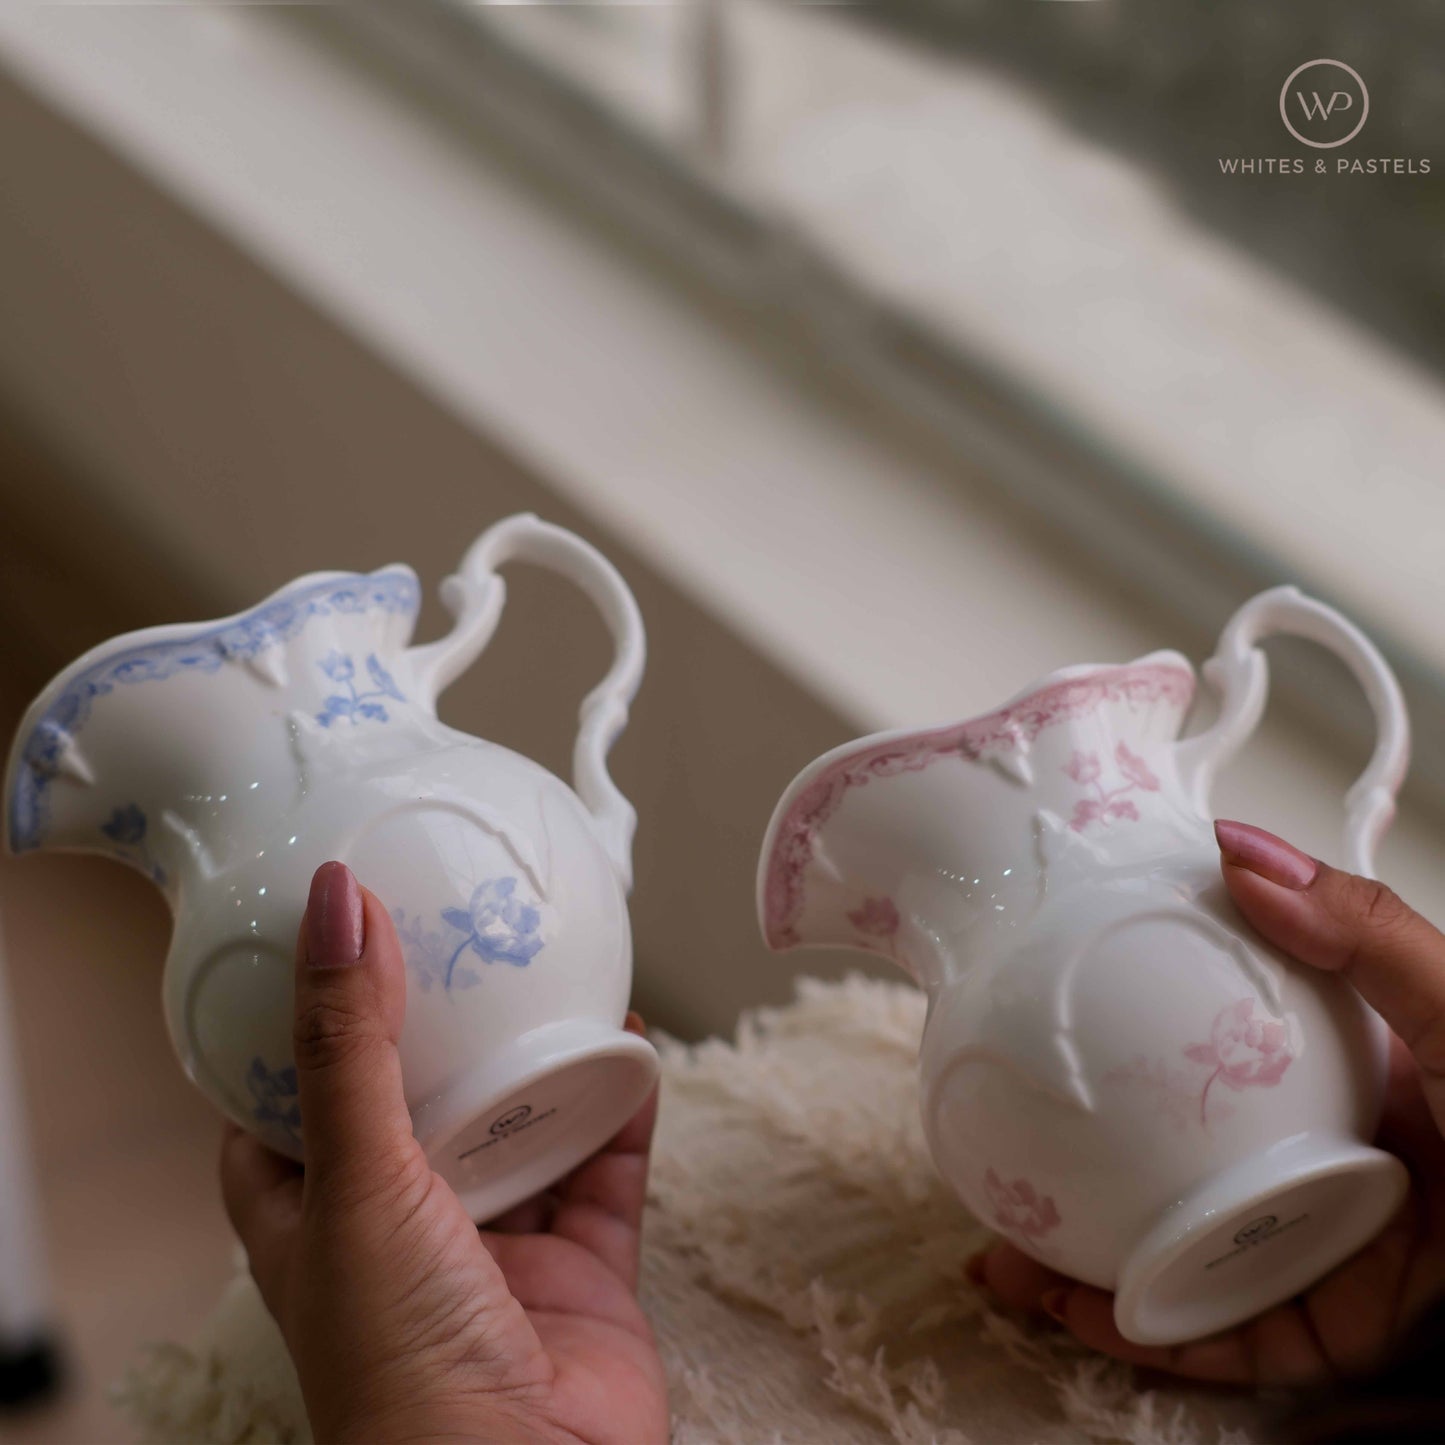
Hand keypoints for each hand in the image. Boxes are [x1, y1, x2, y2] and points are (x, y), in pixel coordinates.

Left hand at [220, 862, 667, 1443]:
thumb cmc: (399, 1359)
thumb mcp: (354, 1179)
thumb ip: (349, 1044)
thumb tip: (333, 905)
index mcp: (318, 1218)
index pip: (290, 1107)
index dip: (303, 1029)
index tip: (332, 945)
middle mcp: (405, 1227)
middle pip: (422, 1100)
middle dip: (443, 1026)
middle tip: (461, 936)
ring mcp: (499, 1244)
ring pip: (521, 1123)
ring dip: (541, 1056)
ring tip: (554, 974)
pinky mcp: (583, 1263)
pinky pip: (606, 1162)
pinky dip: (619, 1103)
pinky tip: (628, 1043)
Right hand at [973, 819, 1444, 1385]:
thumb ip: (1360, 929)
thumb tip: (1238, 854)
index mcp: (1334, 1078)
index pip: (1206, 1056)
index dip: (1125, 1041)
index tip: (1049, 1024)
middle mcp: (1311, 1162)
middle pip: (1168, 1163)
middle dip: (1073, 1165)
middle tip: (996, 1150)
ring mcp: (1313, 1251)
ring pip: (1172, 1258)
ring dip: (1077, 1265)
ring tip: (1001, 1252)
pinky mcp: (1329, 1335)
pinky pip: (1219, 1339)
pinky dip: (1141, 1333)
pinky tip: (1074, 1309)